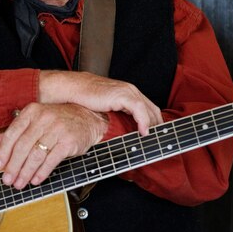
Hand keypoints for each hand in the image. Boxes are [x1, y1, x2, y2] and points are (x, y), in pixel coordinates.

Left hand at [0, 102, 107, 189]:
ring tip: (20, 183)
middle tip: (7, 180)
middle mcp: (43, 118)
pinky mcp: (68, 141)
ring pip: (36, 155)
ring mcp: (57, 129)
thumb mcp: (36, 120)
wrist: (87, 118)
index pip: (13, 133)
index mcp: (32, 111)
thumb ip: (17, 130)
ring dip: (26, 172)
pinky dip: (42, 172)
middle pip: (23, 146)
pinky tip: (35, 180)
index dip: (3, 152)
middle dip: (13, 166)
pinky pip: (51, 160)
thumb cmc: (59, 120)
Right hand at [39, 70, 162, 136]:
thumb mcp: (106, 107)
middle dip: (158, 126)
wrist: (74, 89)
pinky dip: (144, 122)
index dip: (155, 122)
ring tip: (154, 140)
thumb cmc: (85, 99)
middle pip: (153, 109)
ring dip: (154, 126)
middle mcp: (131, 90)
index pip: (149, 108)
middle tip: (158, 142)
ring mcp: (128, 91)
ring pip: (149, 110)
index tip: (156, 136)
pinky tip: (143, 133)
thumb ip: (117, 114)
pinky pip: (139, 111)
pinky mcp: (123, 95)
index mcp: (128, 92)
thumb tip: (122, 131)